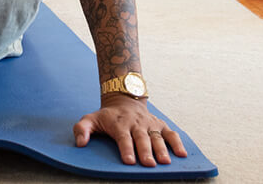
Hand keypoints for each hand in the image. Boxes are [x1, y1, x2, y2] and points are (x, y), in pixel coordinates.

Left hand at [73, 93, 187, 165]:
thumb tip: (80, 143)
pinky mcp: (159, 124)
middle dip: (146, 151)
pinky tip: (182, 154)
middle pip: (142, 138)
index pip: (123, 137)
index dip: (126, 149)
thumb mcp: (90, 119)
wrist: (124, 99)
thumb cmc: (106, 116)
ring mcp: (149, 123)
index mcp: (119, 123)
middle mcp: (136, 123)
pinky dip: (177, 142)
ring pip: (157, 136)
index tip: (128, 161)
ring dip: (162, 149)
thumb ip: (82, 129)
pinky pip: (170, 133)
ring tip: (166, 162)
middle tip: (149, 164)